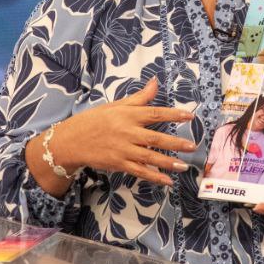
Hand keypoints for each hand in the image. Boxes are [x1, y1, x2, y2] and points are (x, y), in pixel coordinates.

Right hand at [33, 77, 196, 188]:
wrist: (70, 141)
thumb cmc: (94, 120)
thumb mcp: (116, 105)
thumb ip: (139, 97)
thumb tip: (156, 82)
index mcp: (128, 115)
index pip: (155, 113)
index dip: (173, 115)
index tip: (190, 116)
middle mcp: (127, 132)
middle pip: (155, 138)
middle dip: (176, 143)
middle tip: (192, 146)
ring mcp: (123, 150)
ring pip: (150, 157)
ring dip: (168, 163)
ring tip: (184, 166)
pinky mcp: (118, 164)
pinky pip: (139, 171)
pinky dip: (154, 177)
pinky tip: (167, 181)